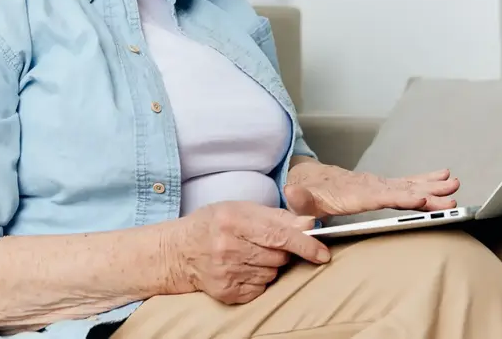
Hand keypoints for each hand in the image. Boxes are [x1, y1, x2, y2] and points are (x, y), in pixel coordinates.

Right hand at [168, 201, 330, 304]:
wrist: (179, 251)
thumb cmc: (214, 224)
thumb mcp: (241, 208)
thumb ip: (278, 215)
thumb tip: (310, 222)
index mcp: (233, 220)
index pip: (279, 235)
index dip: (305, 244)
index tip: (322, 252)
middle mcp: (228, 248)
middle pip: (278, 256)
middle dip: (282, 250)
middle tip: (266, 242)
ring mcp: (227, 273)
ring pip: (272, 273)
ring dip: (270, 264)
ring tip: (250, 253)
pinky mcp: (227, 293)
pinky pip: (261, 288)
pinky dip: (259, 278)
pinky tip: (243, 267)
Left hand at [284, 159, 458, 217]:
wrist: (307, 179)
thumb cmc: (306, 195)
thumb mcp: (299, 200)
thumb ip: (298, 199)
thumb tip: (290, 192)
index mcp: (353, 194)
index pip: (380, 196)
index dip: (400, 197)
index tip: (421, 198)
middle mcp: (369, 186)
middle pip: (401, 189)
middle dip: (426, 191)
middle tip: (450, 193)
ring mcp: (377, 184)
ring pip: (408, 184)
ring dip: (432, 185)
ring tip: (455, 184)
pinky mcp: (381, 187)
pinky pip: (406, 183)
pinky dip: (425, 179)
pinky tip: (442, 177)